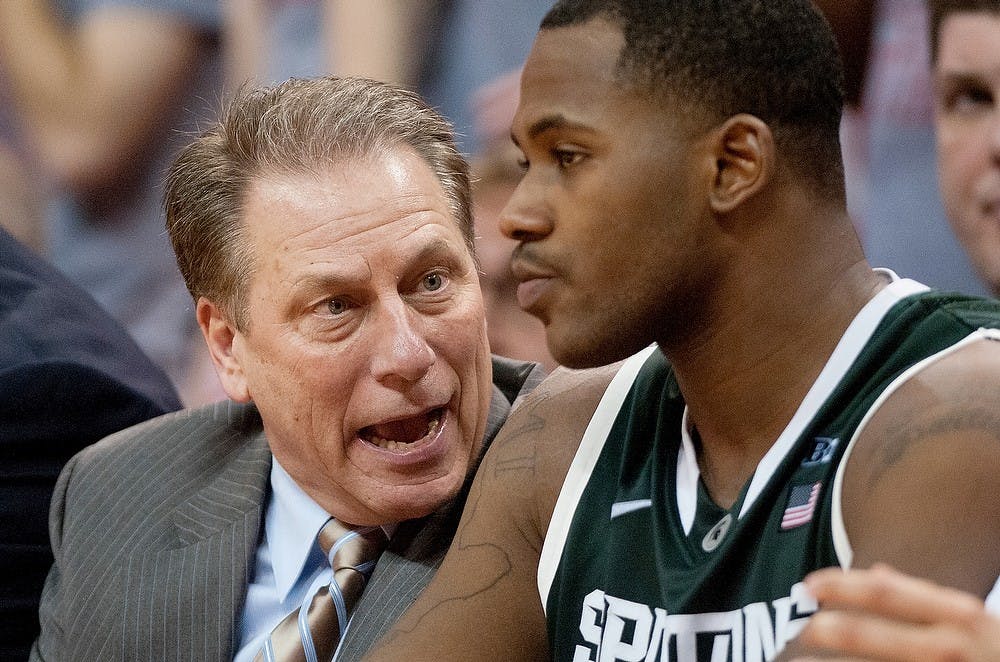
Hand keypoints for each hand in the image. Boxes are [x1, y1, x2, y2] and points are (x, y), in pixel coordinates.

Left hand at [790, 565, 999, 660]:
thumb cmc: (996, 652)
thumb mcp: (973, 619)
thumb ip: (926, 597)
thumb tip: (877, 572)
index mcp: (955, 615)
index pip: (885, 591)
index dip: (840, 585)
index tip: (808, 583)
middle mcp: (945, 646)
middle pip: (866, 634)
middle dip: (823, 630)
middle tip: (797, 628)